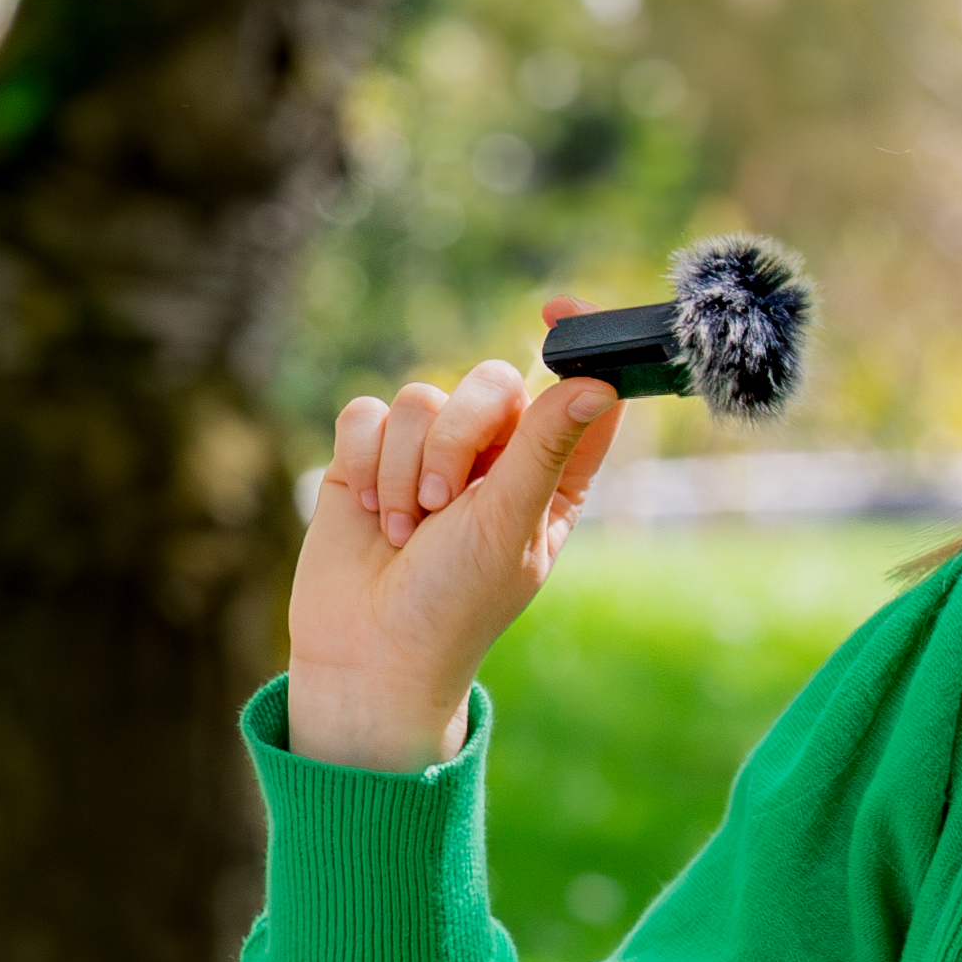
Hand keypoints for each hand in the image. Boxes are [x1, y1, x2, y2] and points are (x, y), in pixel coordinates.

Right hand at [287, 342, 623, 773]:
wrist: (365, 649)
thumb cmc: (452, 602)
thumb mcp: (509, 526)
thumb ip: (545, 449)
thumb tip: (598, 380)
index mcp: (551, 474)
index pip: (581, 391)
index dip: (577, 344)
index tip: (556, 312)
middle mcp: (494, 455)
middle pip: (489, 384)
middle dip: (457, 441)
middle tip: (443, 503)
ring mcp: (428, 452)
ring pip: (420, 400)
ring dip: (404, 471)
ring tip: (402, 531)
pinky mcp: (367, 456)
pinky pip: (366, 413)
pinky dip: (363, 464)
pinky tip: (366, 512)